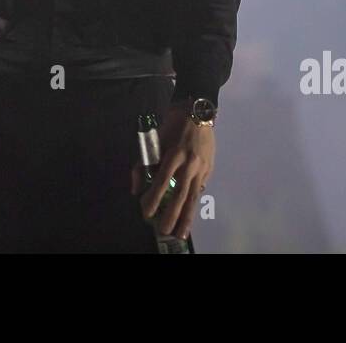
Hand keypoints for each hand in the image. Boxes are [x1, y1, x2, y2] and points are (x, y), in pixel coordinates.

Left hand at [128, 102, 213, 240]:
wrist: (198, 112)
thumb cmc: (172, 125)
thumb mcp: (154, 141)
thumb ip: (143, 164)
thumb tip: (135, 189)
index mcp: (174, 154)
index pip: (162, 181)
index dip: (154, 198)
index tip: (146, 212)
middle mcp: (189, 163)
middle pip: (180, 194)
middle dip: (171, 214)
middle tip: (163, 230)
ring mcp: (202, 167)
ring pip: (194, 197)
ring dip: (187, 217)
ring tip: (182, 233)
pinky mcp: (209, 169)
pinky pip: (200, 189)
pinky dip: (193, 203)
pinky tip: (189, 216)